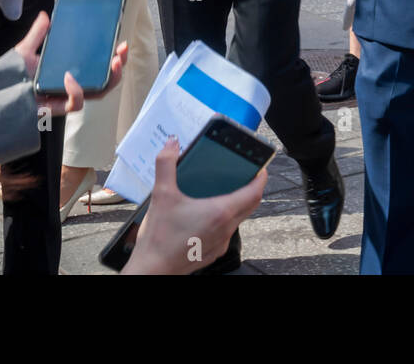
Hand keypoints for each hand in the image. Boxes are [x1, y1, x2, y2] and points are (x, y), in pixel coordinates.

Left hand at [13, 11, 128, 115]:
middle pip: (104, 81)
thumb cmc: (11, 76)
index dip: (113, 57)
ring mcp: (66, 98)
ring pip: (98, 93)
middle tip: (121, 52)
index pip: (98, 67)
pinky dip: (77, 90)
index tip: (120, 43)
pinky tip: (71, 77)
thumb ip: (37, 34)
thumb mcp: (26, 50)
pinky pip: (76, 104)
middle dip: (118, 68)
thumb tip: (45, 15)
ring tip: (112, 63)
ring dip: (110, 79)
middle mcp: (72, 86)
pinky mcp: (57, 108)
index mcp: (70, 72)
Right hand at [123, 137, 265, 274]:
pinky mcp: (213, 252)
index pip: (255, 192)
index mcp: (221, 212)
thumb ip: (166, 165)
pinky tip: (207, 213)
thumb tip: (172, 143)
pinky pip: (227, 231)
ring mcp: (222, 242)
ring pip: (239, 218)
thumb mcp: (161, 195)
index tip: (261, 166)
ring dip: (237, 203)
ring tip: (223, 190)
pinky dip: (225, 219)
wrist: (152, 271)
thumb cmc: (159, 238)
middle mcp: (227, 228)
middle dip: (251, 188)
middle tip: (244, 174)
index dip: (261, 177)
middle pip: (251, 204)